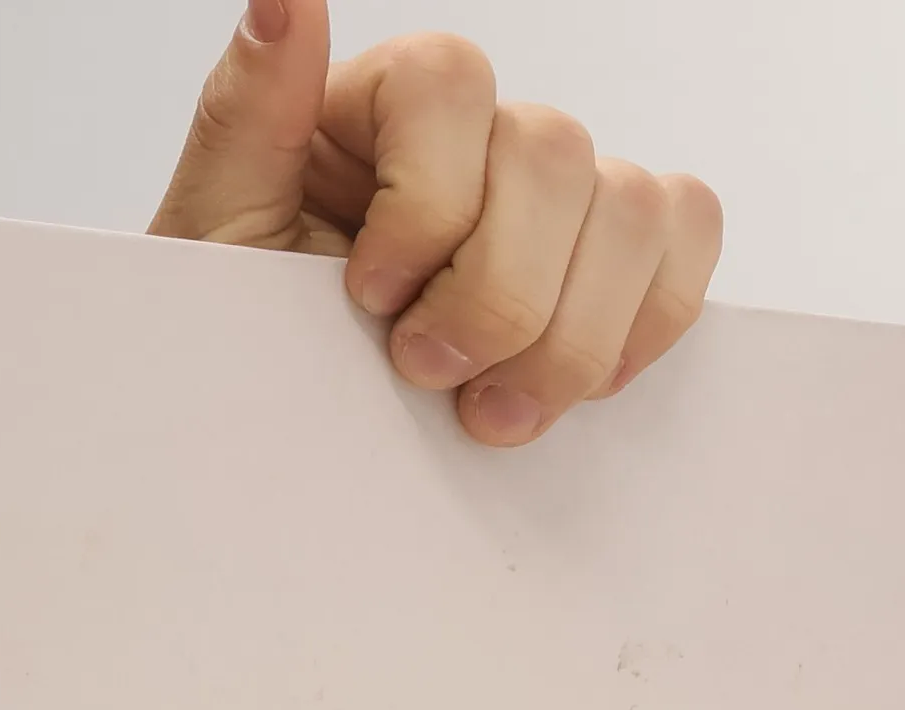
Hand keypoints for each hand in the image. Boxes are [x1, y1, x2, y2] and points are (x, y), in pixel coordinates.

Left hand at [150, 0, 722, 447]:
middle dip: (499, 294)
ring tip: (492, 411)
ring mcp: (559, 204)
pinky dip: (648, 319)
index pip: (452, 82)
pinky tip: (571, 385)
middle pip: (558, 153)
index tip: (369, 295)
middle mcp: (483, 142)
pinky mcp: (611, 267)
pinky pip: (687, 242)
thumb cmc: (249, 335)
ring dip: (570, 335)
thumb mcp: (217, 233)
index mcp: (384, 109)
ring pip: (637, 209)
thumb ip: (246, 115)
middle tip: (426, 374)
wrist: (293, 430)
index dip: (426, 200)